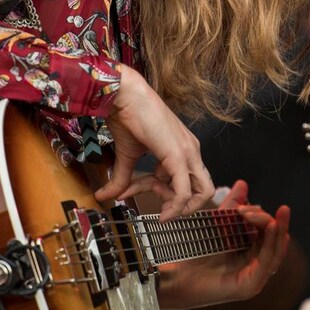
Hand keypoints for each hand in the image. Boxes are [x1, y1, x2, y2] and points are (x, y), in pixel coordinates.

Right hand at [95, 65, 212, 220]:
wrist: (125, 96)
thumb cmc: (128, 118)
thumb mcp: (127, 155)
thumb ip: (122, 178)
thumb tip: (105, 197)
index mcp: (184, 149)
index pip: (187, 181)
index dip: (168, 196)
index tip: (147, 196)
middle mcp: (191, 150)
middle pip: (204, 189)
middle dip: (184, 206)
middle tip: (161, 210)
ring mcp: (188, 152)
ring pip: (200, 192)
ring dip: (175, 206)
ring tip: (150, 201)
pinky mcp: (179, 155)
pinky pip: (184, 190)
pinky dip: (176, 206)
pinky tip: (163, 213)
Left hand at [157, 180, 290, 309]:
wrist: (176, 276)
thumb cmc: (194, 253)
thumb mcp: (217, 225)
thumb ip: (231, 207)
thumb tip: (243, 183)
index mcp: (250, 253)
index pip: (266, 231)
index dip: (260, 216)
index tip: (243, 207)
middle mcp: (255, 265)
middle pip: (274, 239)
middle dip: (270, 221)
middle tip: (255, 209)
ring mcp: (255, 277)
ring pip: (276, 250)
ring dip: (278, 229)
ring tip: (280, 213)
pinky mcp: (251, 286)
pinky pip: (268, 262)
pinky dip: (272, 244)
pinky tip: (272, 228)